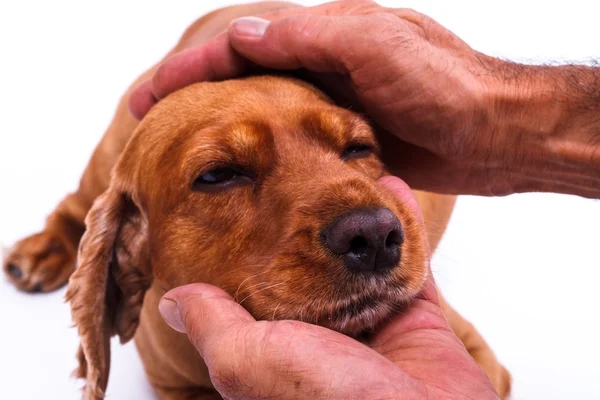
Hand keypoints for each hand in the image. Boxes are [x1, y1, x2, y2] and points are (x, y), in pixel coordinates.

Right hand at [130, 0, 599, 197]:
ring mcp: (333, 100)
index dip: (189, 68)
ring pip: (262, 107)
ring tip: (182, 145)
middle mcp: (324, 62)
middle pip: (242, 73)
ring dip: (221, 121)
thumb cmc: (447, 84)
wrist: (495, 132)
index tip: (146, 95)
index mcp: (325, 34)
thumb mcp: (377, 46)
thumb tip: (243, 35)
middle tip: (148, 119)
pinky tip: (242, 166)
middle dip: (193, 93)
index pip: (240, 44)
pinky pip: (291, 137)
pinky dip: (260, 147)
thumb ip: (311, 37)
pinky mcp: (345, 134)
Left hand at [157, 176, 498, 399]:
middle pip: (320, 273)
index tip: (260, 197)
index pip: (269, 290)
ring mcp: (375, 329)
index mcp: (282, 350)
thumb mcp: (249, 360)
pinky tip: (396, 189)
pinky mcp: (418, 323)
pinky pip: (411, 265)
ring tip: (353, 181)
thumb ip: (213, 325)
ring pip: (364, 263)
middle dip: (317, 231)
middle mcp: (327, 340)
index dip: (265, 246)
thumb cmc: (329, 396)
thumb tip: (172, 302)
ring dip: (359, 223)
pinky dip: (405, 228)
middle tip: (313, 185)